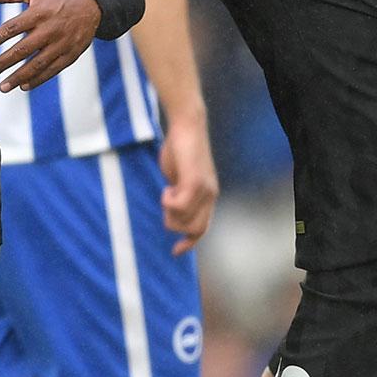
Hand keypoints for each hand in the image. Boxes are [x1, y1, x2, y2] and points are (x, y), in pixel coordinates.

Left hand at [0, 0, 102, 92]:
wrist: (91, 5)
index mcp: (39, 12)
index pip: (13, 28)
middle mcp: (50, 29)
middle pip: (23, 49)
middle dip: (3, 63)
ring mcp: (62, 43)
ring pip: (37, 64)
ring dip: (18, 77)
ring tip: (2, 86)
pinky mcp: (71, 54)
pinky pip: (53, 70)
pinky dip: (38, 79)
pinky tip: (23, 86)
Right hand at [156, 113, 218, 254]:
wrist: (187, 125)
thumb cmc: (179, 149)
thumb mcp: (178, 177)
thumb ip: (178, 194)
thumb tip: (170, 209)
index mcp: (207, 196)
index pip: (202, 229)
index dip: (189, 243)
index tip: (175, 251)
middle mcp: (210, 195)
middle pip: (192, 230)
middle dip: (174, 223)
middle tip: (165, 202)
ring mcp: (204, 190)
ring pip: (183, 221)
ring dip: (169, 211)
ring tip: (167, 191)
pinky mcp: (195, 182)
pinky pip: (179, 206)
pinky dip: (169, 201)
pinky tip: (167, 187)